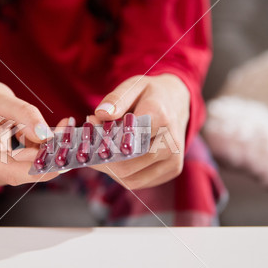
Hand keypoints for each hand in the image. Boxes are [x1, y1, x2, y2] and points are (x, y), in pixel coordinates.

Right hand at [0, 80, 58, 186]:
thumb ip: (24, 114)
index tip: (63, 160)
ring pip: (26, 169)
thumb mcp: (1, 98)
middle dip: (48, 155)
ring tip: (58, 129)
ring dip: (45, 152)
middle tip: (67, 133)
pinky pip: (24, 165)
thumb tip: (45, 135)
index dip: (40, 170)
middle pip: (22, 171)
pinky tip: (42, 135)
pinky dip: (38, 151)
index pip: (12, 172)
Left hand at [91, 74, 189, 189]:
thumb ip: (116, 99)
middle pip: (127, 164)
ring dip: (109, 169)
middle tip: (88, 148)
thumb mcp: (133, 86)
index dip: (104, 143)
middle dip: (102, 159)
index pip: (127, 140)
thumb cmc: (151, 95)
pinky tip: (115, 158)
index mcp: (161, 116)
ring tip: (101, 152)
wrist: (179, 101)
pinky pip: (138, 181)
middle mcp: (171, 142)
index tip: (89, 138)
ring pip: (130, 178)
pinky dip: (120, 174)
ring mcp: (174, 159)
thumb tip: (100, 114)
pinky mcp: (172, 170)